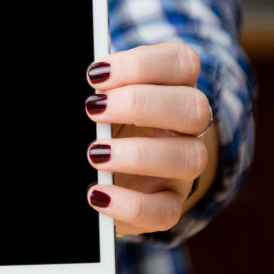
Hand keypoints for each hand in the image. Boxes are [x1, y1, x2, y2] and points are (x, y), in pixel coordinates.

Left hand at [83, 42, 216, 236]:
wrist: (105, 171)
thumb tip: (79, 84)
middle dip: (140, 104)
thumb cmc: (103, 120)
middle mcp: (187, 125)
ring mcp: (183, 166)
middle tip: (92, 108)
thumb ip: (96, 85)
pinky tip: (97, 194)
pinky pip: (166, 211)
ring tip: (94, 153)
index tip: (95, 75)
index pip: (181, 62)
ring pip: (191, 158)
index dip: (142, 64)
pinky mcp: (169, 203)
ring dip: (138, 155)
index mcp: (173, 85)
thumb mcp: (100, 96)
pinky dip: (131, 205)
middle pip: (195, 106)